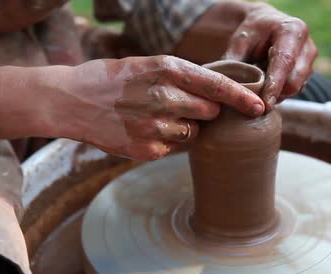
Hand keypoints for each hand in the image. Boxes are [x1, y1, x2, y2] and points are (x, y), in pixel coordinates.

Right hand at [57, 56, 263, 159]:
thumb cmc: (111, 79)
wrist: (71, 100)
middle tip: (177, 104)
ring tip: (154, 118)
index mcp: (167, 70)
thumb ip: (182, 77)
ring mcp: (156, 127)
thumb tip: (216, 94)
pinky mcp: (147, 150)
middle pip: (210, 112)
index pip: (218, 86)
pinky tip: (142, 130)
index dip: (242, 98)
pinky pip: (173, 149)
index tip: (260, 107)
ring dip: (184, 128)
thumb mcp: (147, 65)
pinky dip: (164, 142)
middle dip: (203, 110)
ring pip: (193, 133)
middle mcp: (165, 98)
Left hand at [224, 3, 317, 109]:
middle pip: (294, 81)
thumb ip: (234, 61)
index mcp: (291, 30)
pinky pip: (295, 91)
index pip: (284, 62)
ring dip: (276, 95)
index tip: (264, 104)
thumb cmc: (252, 33)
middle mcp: (306, 46)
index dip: (274, 85)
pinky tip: (266, 88)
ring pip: (296, 89)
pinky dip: (280, 93)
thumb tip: (224, 86)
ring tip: (257, 89)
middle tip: (252, 101)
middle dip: (274, 95)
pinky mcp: (308, 72)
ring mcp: (309, 60)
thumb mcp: (239, 41)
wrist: (266, 26)